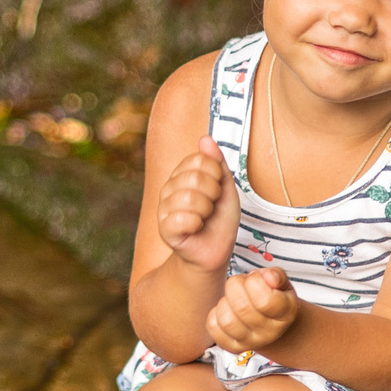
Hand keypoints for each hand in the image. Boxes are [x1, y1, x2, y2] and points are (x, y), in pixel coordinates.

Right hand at [157, 138, 240, 273]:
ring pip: (190, 198)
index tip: (217, 191)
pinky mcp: (164, 228)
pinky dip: (197, 224)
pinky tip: (195, 228)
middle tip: (211, 207)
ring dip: (206, 211)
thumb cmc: (219, 219)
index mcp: (182, 175)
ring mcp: (164, 208)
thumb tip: (205, 138)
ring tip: (204, 218)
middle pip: (196, 177)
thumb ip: (216, 163)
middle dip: (213, 194)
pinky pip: (182, 218)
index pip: (200, 159)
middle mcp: (169, 188)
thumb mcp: (225, 188)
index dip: (217, 175)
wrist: (215, 251)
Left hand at [208, 267, 297, 355]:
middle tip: (242, 284)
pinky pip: (214, 327)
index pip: (265, 301)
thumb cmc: (275, 297)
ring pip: (226, 320)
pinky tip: (228, 309)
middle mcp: (269, 333)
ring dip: (225, 302)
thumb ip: (276, 275)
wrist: (271, 323)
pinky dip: (215, 314)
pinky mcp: (232, 346)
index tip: (255, 277)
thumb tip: (269, 276)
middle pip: (242, 308)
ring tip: (234, 297)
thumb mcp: (281, 283)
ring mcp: (251, 342)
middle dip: (235, 286)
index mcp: (285, 314)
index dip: (254, 282)